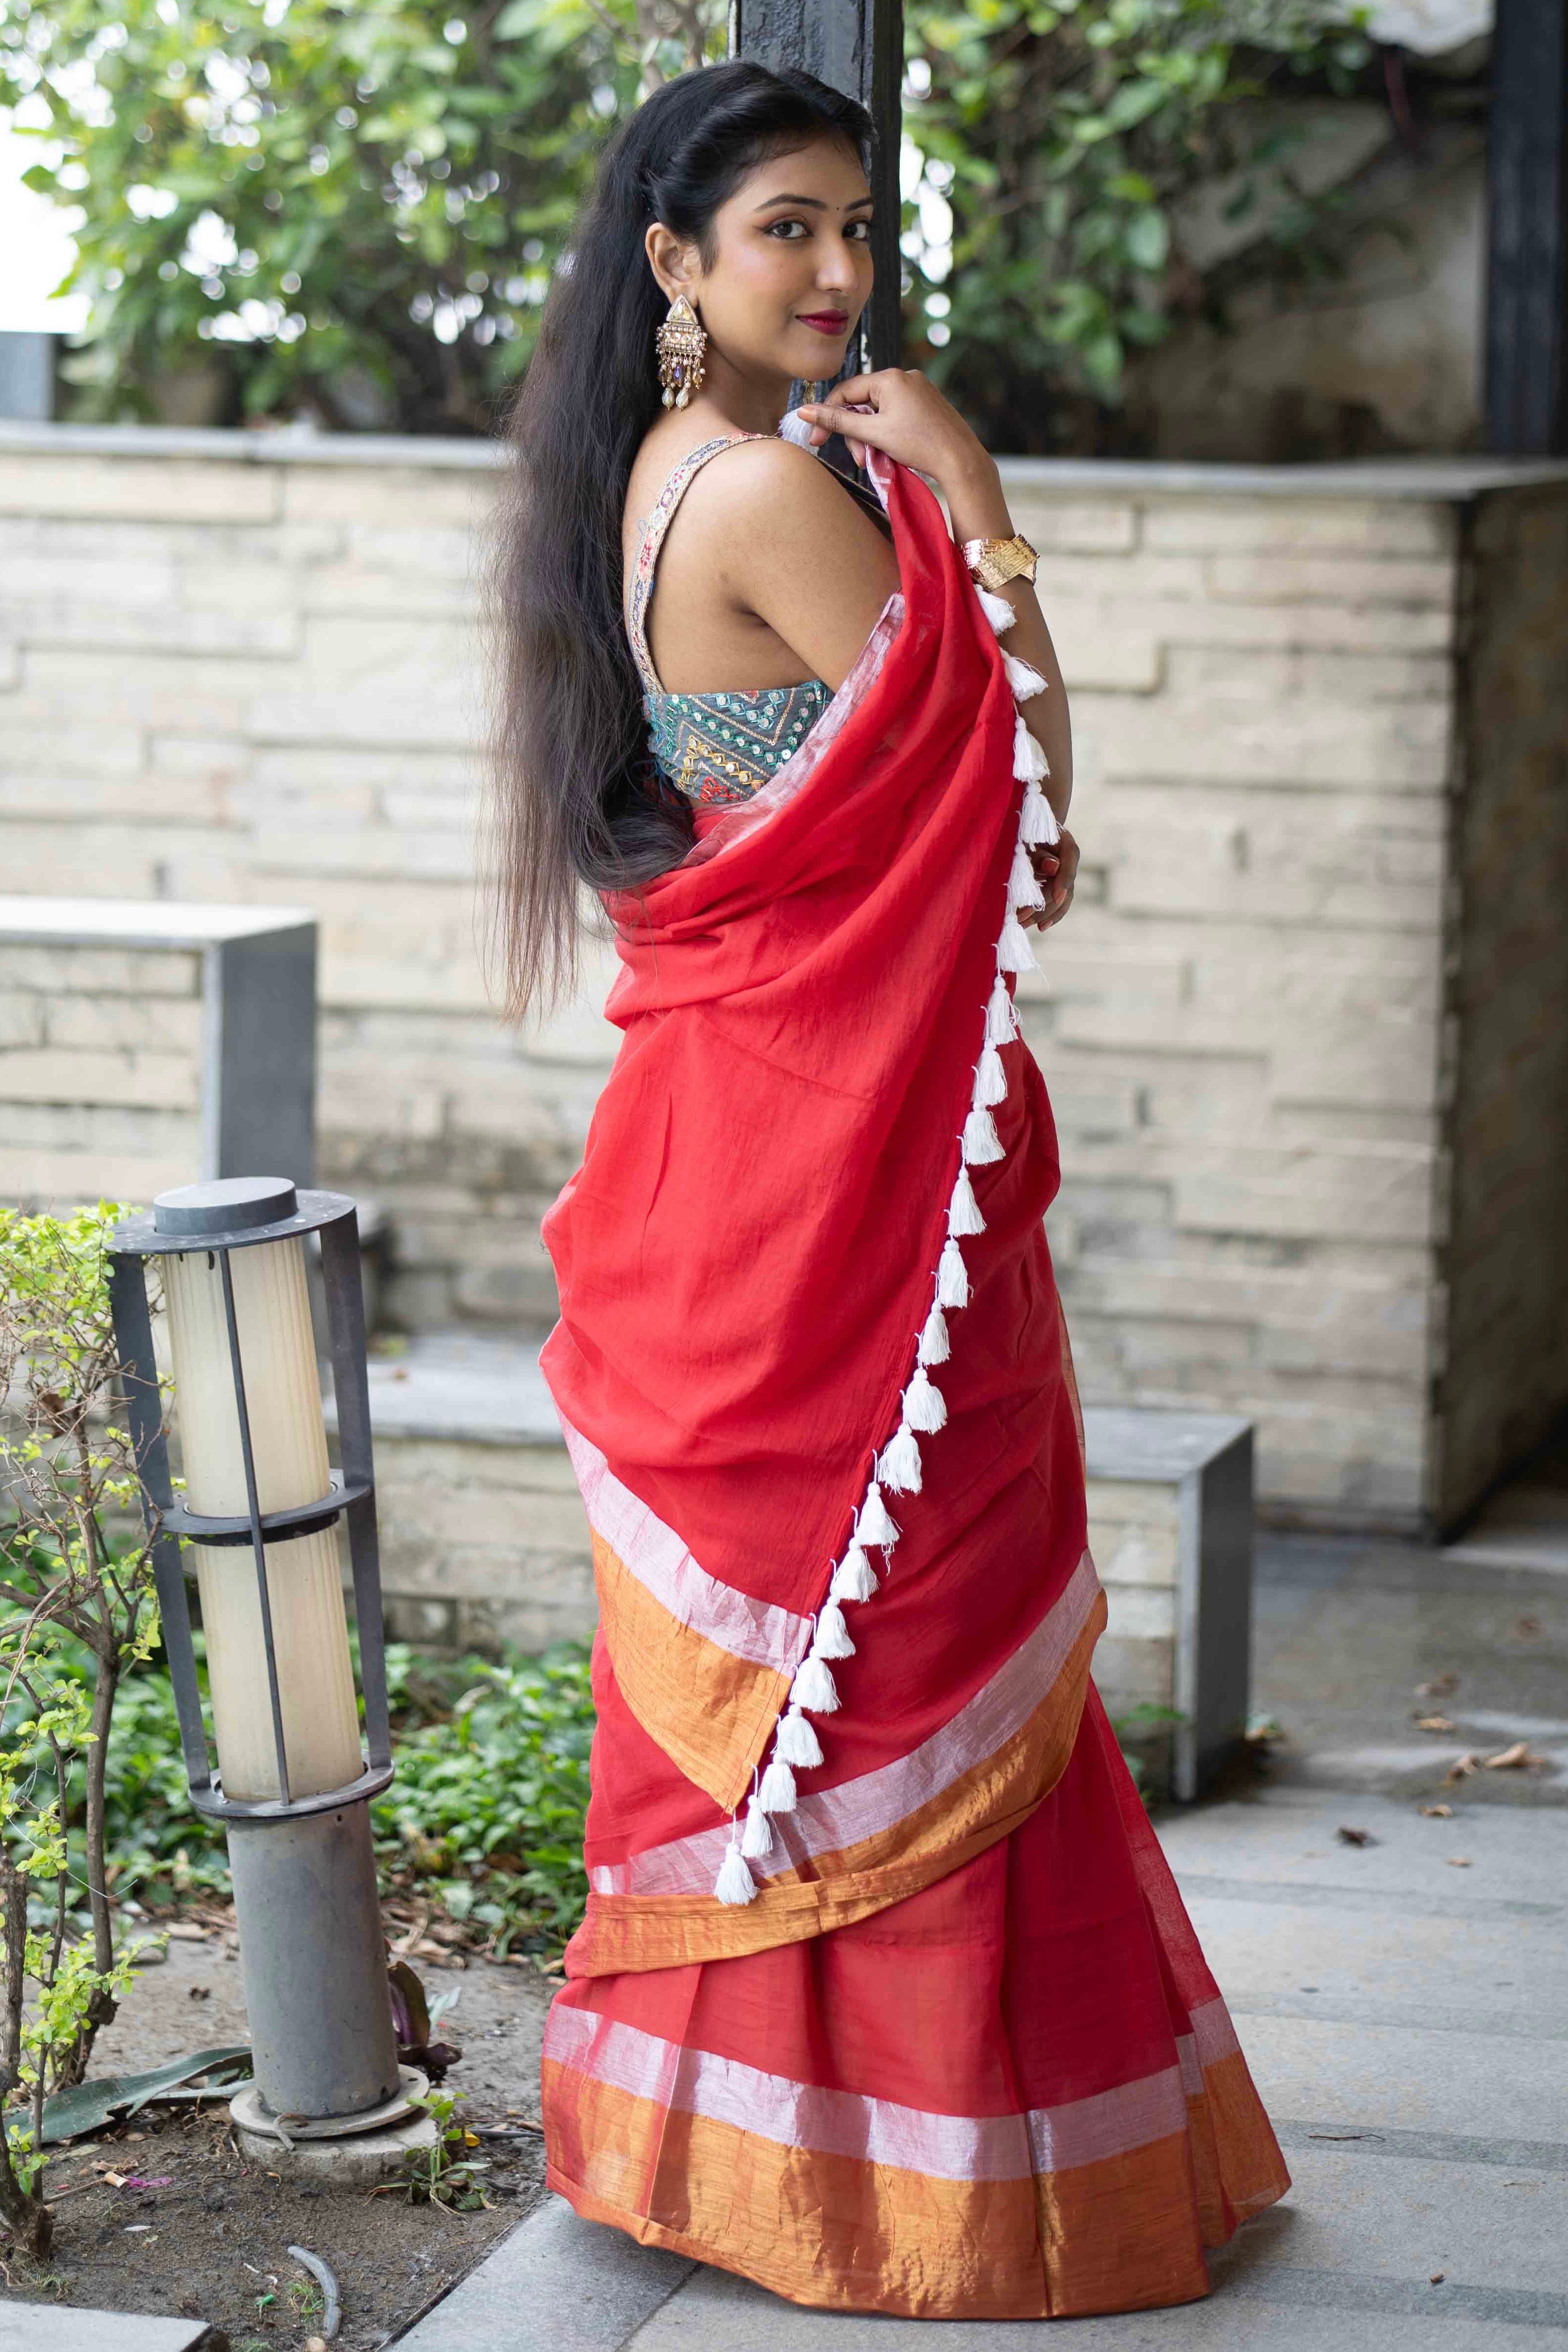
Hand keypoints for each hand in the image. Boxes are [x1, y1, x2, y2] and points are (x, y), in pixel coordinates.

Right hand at [795, 370, 991, 495]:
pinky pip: (896, 414)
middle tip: (858, 459)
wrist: (961, 460)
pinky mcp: (927, 403)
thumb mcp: (873, 434)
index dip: (828, 416)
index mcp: (890, 377)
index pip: (846, 391)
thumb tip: (804, 411)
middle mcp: (905, 376)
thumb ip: (837, 422)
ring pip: (879, 411)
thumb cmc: (919, 445)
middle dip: (855, 432)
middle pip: (862, 402)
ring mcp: (919, 388)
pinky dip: (887, 432)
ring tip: (876, 459)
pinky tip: (892, 450)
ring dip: (870, 436)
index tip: (818, 441)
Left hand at [1022, 827, 1077, 930]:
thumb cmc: (1030, 831)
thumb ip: (1042, 853)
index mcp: (1067, 846)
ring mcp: (1066, 875)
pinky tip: (1040, 927)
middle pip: (1063, 888)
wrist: (1036, 827)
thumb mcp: (1032, 837)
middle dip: (1043, 905)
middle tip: (1020, 917)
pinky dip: (1051, 915)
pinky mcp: (1059, 885)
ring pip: (1062, 900)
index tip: (1056, 897)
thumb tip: (1053, 867)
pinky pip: (1059, 903)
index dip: (1063, 882)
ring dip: (1043, 915)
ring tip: (1024, 925)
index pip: (1069, 866)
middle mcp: (1070, 863)